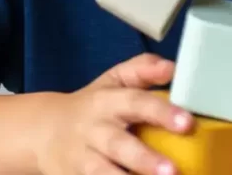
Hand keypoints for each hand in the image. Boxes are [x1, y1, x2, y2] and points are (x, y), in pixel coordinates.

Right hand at [36, 53, 194, 174]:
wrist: (43, 131)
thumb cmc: (92, 106)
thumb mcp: (113, 81)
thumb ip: (142, 70)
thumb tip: (171, 67)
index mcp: (106, 102)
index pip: (135, 102)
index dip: (161, 112)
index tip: (187, 123)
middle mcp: (94, 131)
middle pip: (118, 144)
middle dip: (144, 159)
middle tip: (172, 171)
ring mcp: (82, 159)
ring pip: (101, 172)